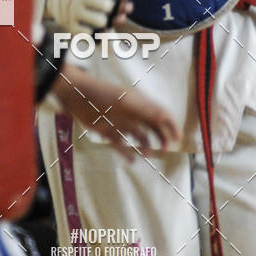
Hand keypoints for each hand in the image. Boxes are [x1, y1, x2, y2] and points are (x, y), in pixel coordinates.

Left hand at [52, 66, 179, 161]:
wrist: (77, 95)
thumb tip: (166, 118)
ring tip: (146, 155)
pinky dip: (127, 153)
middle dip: (162, 138)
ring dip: (146, 146)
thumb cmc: (103, 95)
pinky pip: (121, 144)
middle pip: (153, 127)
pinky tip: (131, 160)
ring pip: (139, 136)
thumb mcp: (127, 101)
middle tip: (164, 150)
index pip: (162, 115)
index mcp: (141, 104)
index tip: (178, 140)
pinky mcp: (108, 131)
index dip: (172, 126)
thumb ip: (147, 110)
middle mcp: (133, 113)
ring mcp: (121, 123)